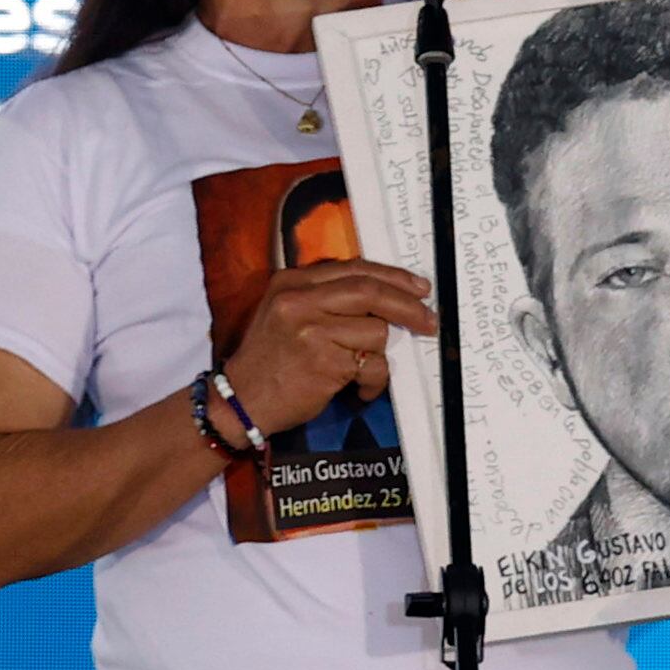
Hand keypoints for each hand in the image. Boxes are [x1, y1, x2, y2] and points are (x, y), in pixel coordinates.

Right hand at [220, 259, 437, 434]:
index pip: (354, 269)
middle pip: (371, 292)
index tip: (419, 288)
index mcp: (292, 281)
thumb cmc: (270, 360)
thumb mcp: (285, 312)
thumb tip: (384, 294)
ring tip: (362, 371)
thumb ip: (325, 296)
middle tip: (429, 321)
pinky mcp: (324, 363)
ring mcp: (312, 331)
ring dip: (378, 355)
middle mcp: (300, 301)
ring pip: (376, 332)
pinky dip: (374, 381)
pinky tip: (358, 389)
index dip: (393, 277)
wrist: (240, 401)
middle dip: (408, 307)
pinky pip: (372, 366)